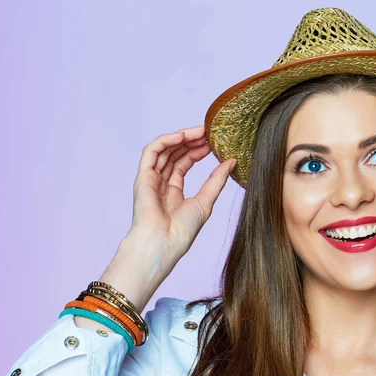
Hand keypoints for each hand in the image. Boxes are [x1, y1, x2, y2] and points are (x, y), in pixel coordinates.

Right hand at [130, 125, 235, 262]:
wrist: (164, 243)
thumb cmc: (182, 231)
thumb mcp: (206, 201)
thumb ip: (217, 180)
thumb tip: (232, 161)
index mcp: (174, 193)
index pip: (184, 163)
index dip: (197, 151)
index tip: (213, 142)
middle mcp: (160, 184)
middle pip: (174, 154)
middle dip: (191, 141)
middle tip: (208, 132)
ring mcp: (150, 180)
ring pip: (164, 150)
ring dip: (181, 138)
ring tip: (200, 131)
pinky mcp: (143, 177)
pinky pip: (151, 152)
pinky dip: (165, 141)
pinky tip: (182, 136)